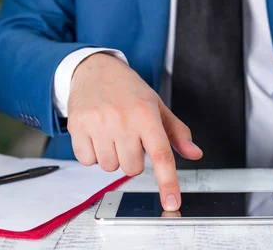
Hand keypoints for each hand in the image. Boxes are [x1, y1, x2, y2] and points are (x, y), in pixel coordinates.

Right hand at [67, 53, 202, 210]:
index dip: (168, 182)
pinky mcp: (77, 127)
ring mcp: (98, 123)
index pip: (161, 155)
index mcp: (147, 114)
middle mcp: (123, 119)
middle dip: (131, 157)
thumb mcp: (157, 106)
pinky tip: (96, 133)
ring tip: (111, 132)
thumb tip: (195, 154)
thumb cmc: (128, 90)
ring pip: (109, 167)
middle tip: (128, 136)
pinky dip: (92, 153)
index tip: (172, 203)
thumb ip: (177, 133)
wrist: (95, 69)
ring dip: (112, 156)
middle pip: (132, 168)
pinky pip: (87, 161)